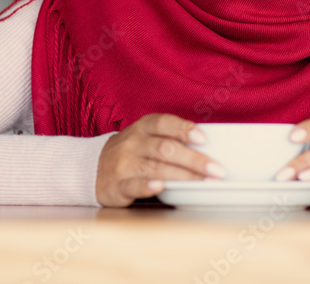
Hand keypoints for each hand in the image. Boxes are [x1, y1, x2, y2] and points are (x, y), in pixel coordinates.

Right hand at [96, 113, 224, 206]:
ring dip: (183, 176)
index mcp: (143, 127)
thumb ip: (170, 138)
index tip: (203, 139)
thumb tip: (208, 148)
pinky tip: (161, 186)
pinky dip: (148, 186)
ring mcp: (124, 164)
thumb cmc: (131, 151)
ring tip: (203, 182)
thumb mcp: (146, 136)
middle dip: (194, 159)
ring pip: (156, 168)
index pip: (164, 123)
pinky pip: (133, 185)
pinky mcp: (117, 186)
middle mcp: (133, 143)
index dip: (184, 129)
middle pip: (166, 148)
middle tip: (216, 170)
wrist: (93, 168)